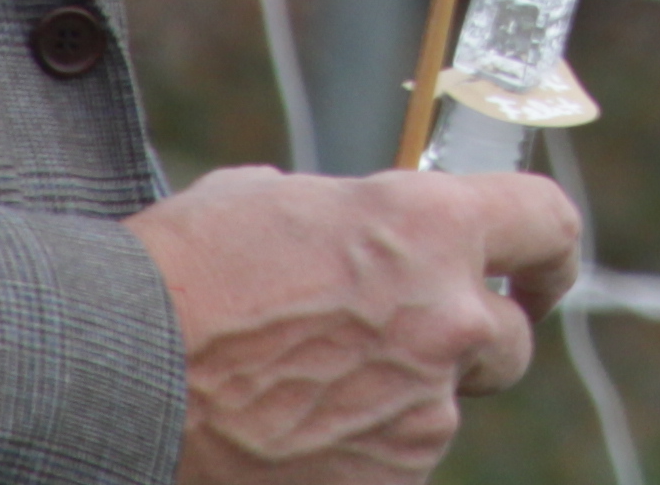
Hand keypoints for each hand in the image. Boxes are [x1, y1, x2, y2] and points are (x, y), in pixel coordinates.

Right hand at [130, 165, 580, 484]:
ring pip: (435, 415)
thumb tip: (357, 234)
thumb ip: (349, 219)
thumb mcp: (273, 201)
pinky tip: (277, 444)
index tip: (541, 271)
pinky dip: (349, 462)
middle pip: (507, 342)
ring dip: (389, 407)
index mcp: (432, 228)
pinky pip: (387, 471)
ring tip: (289, 397)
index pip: (547, 224)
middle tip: (393, 348)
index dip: (548, 250)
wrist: (111, 377)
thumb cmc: (176, 274)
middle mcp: (446, 320)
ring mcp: (419, 417)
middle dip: (463, 345)